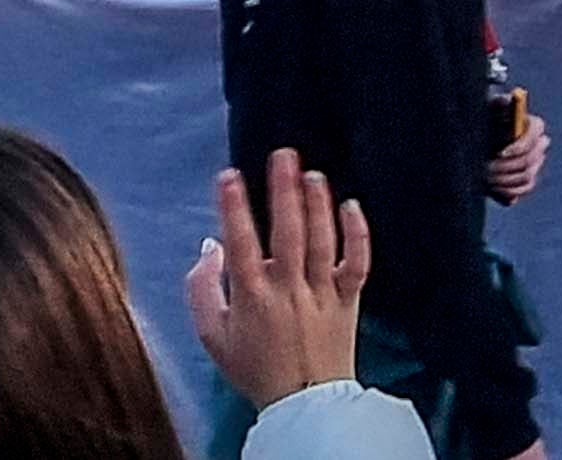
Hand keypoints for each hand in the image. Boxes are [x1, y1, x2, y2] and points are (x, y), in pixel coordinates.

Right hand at [187, 152, 370, 412]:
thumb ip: (203, 289)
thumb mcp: (212, 336)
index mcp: (252, 298)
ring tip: (313, 174)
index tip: (229, 175)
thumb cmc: (255, 368)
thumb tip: (210, 246)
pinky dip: (358, 235)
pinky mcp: (348, 301)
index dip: (233, 208)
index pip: (241, 244)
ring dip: (318, 205)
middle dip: (284, 191)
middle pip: (288, 234)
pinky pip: (357, 265)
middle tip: (284, 155)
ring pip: (322, 243)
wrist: (304, 405)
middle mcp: (289, 291)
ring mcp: (322, 295)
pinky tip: (352, 206)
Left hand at [485, 109, 548, 204]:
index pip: (537, 132)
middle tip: (487, 168)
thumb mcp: (487, 107)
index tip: (501, 153)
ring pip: (527, 176)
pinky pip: (522, 189)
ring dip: (504, 179)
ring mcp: (533, 165)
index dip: (521, 145)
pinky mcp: (525, 181)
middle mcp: (536, 146)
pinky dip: (506, 190)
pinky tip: (490, 186)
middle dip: (508, 166)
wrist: (472, 139)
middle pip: (532, 159)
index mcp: (531, 125)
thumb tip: (508, 100)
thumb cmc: (481, 119)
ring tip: (484, 177)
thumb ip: (498, 102)